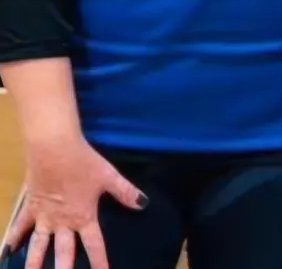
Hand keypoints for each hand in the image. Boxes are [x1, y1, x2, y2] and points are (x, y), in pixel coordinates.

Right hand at [3, 136, 146, 268]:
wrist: (54, 148)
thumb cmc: (83, 162)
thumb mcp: (109, 176)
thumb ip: (126, 192)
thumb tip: (143, 204)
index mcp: (84, 217)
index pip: (94, 245)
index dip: (99, 262)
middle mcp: (62, 222)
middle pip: (64, 252)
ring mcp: (44, 216)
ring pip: (38, 245)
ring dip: (35, 262)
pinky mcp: (30, 207)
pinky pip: (20, 227)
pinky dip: (13, 239)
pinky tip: (7, 251)